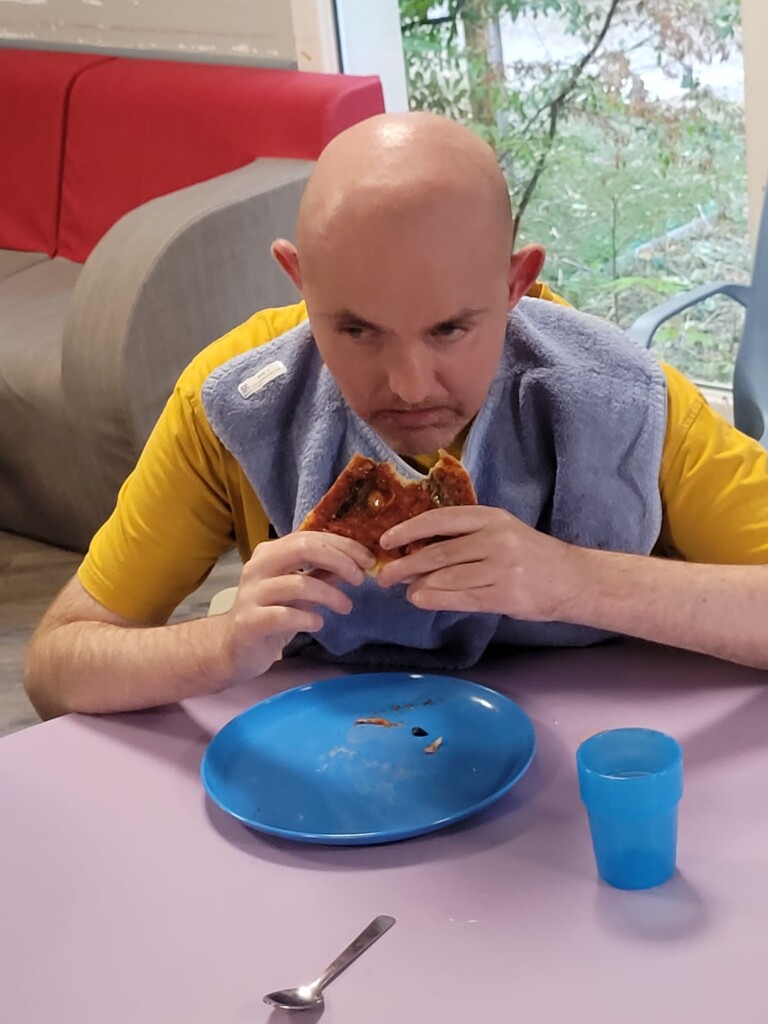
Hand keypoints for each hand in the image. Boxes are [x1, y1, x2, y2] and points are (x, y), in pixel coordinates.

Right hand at [221, 531, 374, 680]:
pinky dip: (308, 619)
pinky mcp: (248, 622)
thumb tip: (357, 562)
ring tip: (346, 607)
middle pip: (302, 549)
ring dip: (330, 595)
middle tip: (361, 579)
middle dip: (339, 561)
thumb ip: (323, 574)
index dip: (343, 545)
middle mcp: (258, 567)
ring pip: (298, 583)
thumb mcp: (300, 591)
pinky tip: (318, 624)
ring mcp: (251, 594)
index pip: (311, 537)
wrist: (233, 648)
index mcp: (271, 553)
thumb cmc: (270, 614)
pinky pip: (284, 616)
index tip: (368, 560)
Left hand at [377, 506, 583, 620]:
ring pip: (446, 577)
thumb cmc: (531, 555)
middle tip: (385, 575)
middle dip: (405, 564)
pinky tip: (421, 599)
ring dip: (418, 585)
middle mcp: (495, 539)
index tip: (386, 540)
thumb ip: (465, 537)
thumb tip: (417, 551)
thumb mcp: (501, 532)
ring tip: (405, 590)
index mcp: (491, 517)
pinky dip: (435, 599)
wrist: (572, 579)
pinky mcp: (505, 595)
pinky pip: (461, 598)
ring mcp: (501, 568)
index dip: (409, 529)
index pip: (440, 519)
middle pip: (438, 552)